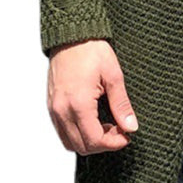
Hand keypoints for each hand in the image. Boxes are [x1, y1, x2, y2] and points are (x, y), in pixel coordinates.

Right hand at [47, 38, 137, 155]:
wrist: (72, 36)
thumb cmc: (91, 50)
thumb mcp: (114, 76)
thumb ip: (121, 105)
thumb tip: (131, 126)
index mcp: (78, 104)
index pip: (94, 140)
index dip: (113, 143)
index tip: (126, 136)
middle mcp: (62, 110)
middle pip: (81, 146)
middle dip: (103, 144)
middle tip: (119, 131)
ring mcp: (54, 109)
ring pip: (70, 142)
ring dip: (90, 141)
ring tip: (108, 125)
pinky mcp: (51, 106)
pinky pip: (63, 131)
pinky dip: (78, 133)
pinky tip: (94, 120)